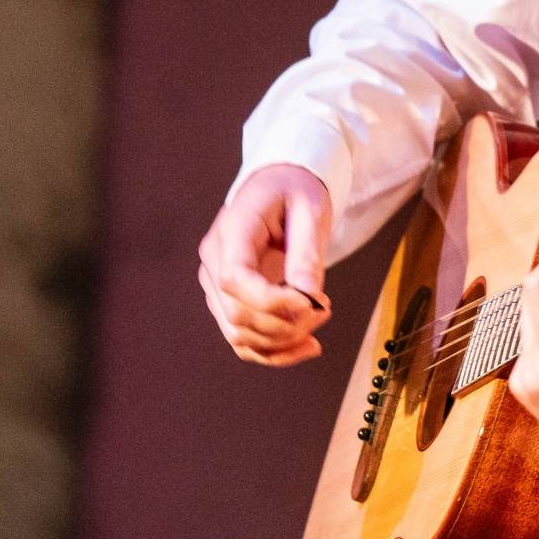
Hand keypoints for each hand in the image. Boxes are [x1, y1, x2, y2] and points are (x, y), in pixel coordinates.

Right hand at [199, 165, 333, 365]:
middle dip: (286, 323)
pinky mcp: (227, 300)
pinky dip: (274, 352)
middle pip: (238, 312)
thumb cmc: (294, 191)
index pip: (235, 278)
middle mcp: (214, 260)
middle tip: (324, 309)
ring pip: (238, 333)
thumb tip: (308, 299)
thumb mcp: (310, 210)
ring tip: (319, 319)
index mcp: (232, 231)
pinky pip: (243, 339)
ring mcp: (216, 283)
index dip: (272, 301)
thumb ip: (306, 254)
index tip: (312, 304)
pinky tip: (306, 347)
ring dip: (282, 340)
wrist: (280, 186)